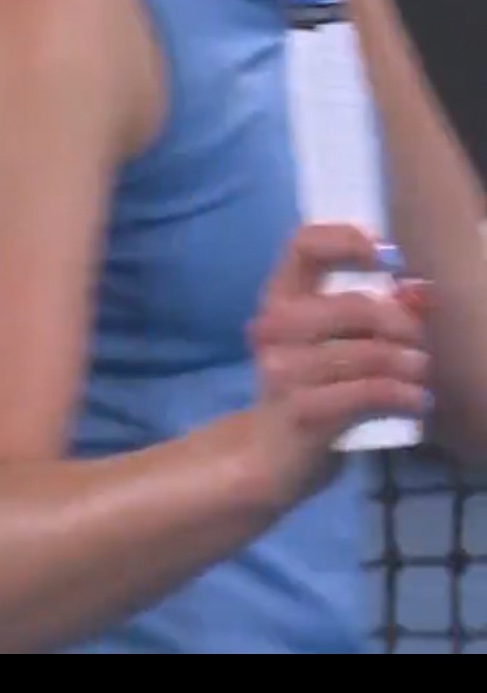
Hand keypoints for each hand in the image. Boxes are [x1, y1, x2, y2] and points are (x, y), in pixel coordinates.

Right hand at [244, 222, 430, 502]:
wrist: (270, 452)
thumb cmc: (310, 386)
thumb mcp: (333, 341)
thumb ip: (372, 311)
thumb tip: (420, 290)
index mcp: (278, 297)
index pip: (303, 244)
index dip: (347, 240)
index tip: (388, 259)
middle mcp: (273, 327)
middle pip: (354, 305)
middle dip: (403, 325)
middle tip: (420, 344)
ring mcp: (282, 369)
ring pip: (370, 353)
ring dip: (411, 365)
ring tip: (422, 376)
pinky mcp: (303, 410)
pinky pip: (371, 393)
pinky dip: (405, 396)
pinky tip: (418, 402)